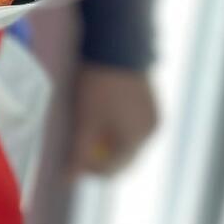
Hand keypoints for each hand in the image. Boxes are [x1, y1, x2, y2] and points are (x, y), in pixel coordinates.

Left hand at [66, 64, 158, 178]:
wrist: (115, 43)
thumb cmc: (98, 84)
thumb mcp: (85, 119)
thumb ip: (79, 152)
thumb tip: (69, 179)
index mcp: (138, 138)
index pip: (114, 170)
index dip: (90, 169)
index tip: (71, 160)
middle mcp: (152, 131)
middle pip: (123, 157)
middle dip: (100, 155)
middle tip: (77, 145)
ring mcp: (154, 115)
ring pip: (127, 140)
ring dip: (108, 140)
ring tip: (88, 125)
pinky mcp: (151, 101)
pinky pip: (132, 124)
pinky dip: (117, 125)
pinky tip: (102, 110)